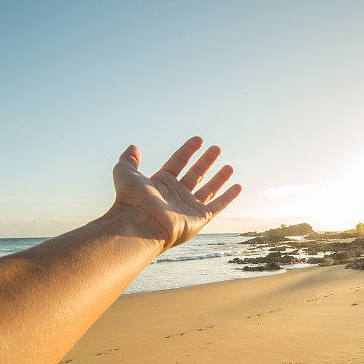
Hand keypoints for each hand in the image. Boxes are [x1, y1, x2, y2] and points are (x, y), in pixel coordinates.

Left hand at [111, 137, 240, 251]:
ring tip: (229, 166)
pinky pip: (218, 205)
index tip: (199, 139)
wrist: (141, 224)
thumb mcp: (125, 173)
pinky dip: (228, 197)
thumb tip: (133, 147)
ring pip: (208, 189)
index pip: (178, 162)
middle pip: (195, 174)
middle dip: (206, 161)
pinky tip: (237, 186)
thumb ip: (129, 160)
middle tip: (216, 149)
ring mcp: (188, 206)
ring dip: (219, 178)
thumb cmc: (132, 200)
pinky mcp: (200, 218)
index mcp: (161, 183)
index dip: (188, 150)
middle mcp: (176, 194)